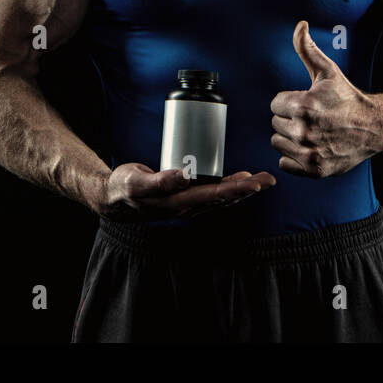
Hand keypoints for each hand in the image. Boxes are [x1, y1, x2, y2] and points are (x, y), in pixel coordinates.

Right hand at [95, 164, 275, 220]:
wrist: (113, 197)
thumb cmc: (124, 187)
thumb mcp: (136, 182)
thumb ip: (159, 181)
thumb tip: (184, 177)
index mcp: (178, 203)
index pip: (214, 195)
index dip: (236, 188)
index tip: (255, 181)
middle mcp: (187, 206)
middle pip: (224, 197)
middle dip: (247, 189)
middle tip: (270, 179)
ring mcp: (187, 203)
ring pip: (221, 197)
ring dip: (242, 189)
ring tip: (262, 179)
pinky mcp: (185, 197)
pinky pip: (212, 193)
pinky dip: (228, 185)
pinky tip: (238, 178)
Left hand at [269, 20, 382, 177]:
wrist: (373, 127)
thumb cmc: (348, 98)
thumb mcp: (327, 71)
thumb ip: (307, 49)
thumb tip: (300, 26)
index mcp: (303, 106)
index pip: (275, 104)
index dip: (289, 101)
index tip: (305, 103)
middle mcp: (304, 131)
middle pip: (276, 124)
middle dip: (289, 119)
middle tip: (311, 118)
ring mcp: (309, 152)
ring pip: (278, 143)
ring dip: (289, 138)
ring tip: (310, 132)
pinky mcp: (314, 169)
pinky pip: (285, 163)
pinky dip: (293, 158)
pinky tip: (310, 147)